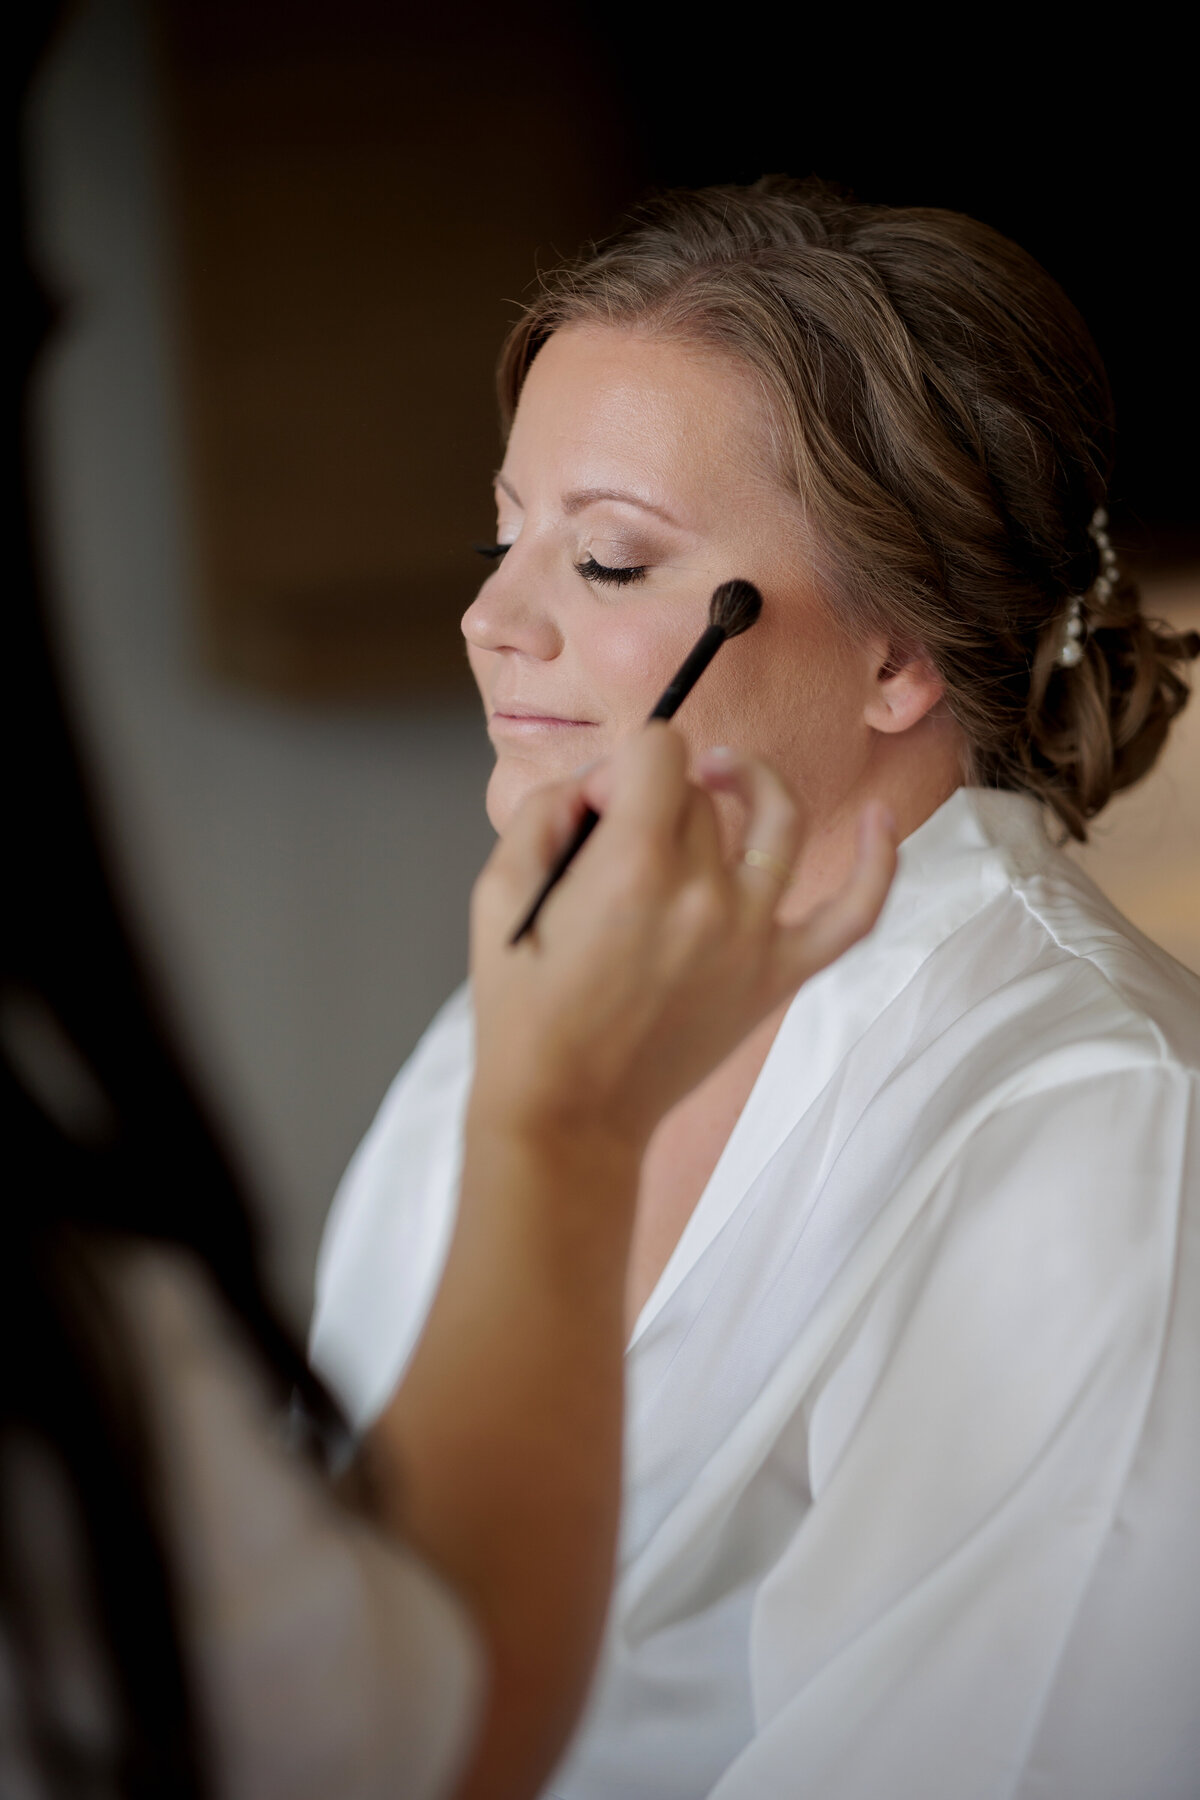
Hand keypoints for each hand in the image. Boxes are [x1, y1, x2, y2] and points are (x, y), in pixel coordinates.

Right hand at [469, 724, 895, 1156]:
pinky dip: (878, 862)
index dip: (622, 767)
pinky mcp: (779, 976)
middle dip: (655, 800)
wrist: (567, 1112)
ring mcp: (752, 935)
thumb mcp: (497, 891)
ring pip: (771, 821)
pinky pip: (852, 914)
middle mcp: (705, 894)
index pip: (659, 753)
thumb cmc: (525, 1012)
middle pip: (701, 795)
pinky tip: (878, 817)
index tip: (597, 810)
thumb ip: (547, 808)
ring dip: (749, 783)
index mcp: (633, 868)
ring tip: (722, 777)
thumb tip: (601, 782)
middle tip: (612, 849)